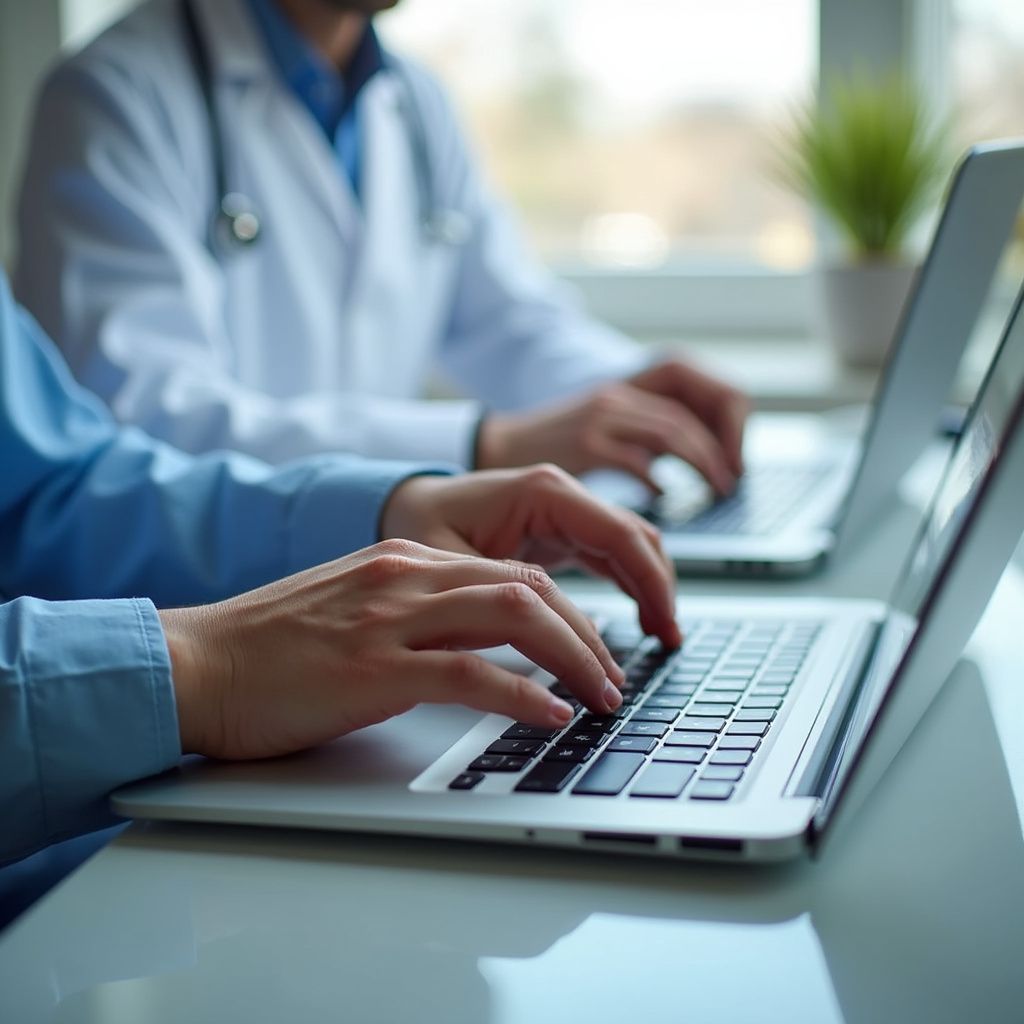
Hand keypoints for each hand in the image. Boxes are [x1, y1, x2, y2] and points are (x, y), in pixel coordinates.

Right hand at [162, 541, 629, 759]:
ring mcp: (390, 620)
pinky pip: (470, 673)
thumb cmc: (267, 647)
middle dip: (587, 632)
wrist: (194, 663)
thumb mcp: (353, 609)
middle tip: (613, 676)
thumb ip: (412, 612)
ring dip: (573, 657)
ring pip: (514, 617)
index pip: (511, 572)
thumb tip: (475, 643)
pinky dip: (522, 693)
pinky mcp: (372, 670)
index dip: (566, 611)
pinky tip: (551, 714)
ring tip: (603, 696)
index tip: (591, 647)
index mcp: (403, 561)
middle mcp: (405, 578)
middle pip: (528, 589)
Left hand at [380, 464, 680, 647]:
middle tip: (667, 645)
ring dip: (650, 590)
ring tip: (660, 640)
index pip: (620, 535)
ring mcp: (564, 510)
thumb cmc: (419, 524)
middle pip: (636, 539)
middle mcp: (562, 494)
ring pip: (630, 548)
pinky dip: (631, 586)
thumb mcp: (452, 565)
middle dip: (659, 591)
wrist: (399, 504)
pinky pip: (611, 556)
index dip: (650, 585)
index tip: (661, 631)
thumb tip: (548, 635)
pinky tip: (638, 621)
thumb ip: (501, 595)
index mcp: (544, 491)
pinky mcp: (559, 530)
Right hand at [476, 359, 748, 494]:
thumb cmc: (547, 458)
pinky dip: (656, 480)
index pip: (691, 387)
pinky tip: (663, 497)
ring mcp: (598, 419)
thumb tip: (684, 483)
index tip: (734, 458)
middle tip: (732, 481)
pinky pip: (635, 459)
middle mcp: (614, 397)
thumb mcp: (600, 440)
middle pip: (686, 410)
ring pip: (670, 431)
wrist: (492, 453)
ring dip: (702, 462)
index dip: (720, 420)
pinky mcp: (582, 446)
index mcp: (624, 390)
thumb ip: (641, 451)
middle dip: (719, 446)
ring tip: (716, 490)